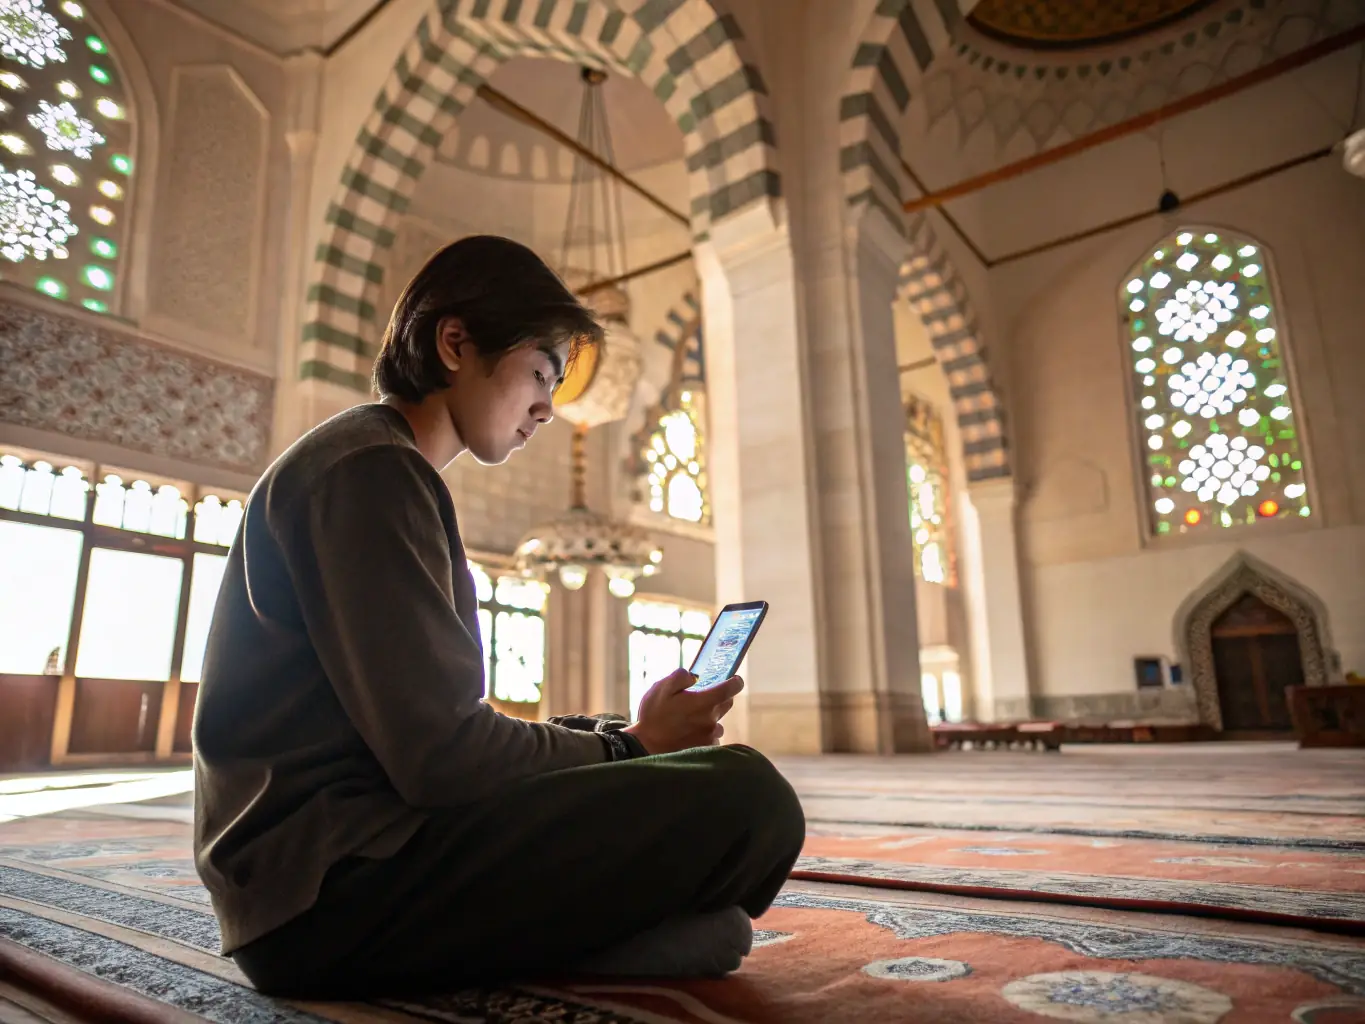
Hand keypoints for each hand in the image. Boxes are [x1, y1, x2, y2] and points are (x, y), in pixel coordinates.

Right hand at [623, 668, 743, 754]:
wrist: (646, 746)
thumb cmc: (654, 715)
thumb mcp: (662, 687)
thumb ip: (681, 676)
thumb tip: (694, 676)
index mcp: (704, 701)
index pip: (732, 688)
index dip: (735, 682)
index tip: (734, 680)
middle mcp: (712, 719)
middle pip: (726, 703)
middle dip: (718, 698)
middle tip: (702, 697)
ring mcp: (710, 735)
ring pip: (718, 722)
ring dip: (709, 718)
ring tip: (690, 719)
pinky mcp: (705, 748)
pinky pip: (711, 738)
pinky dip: (704, 734)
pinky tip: (689, 734)